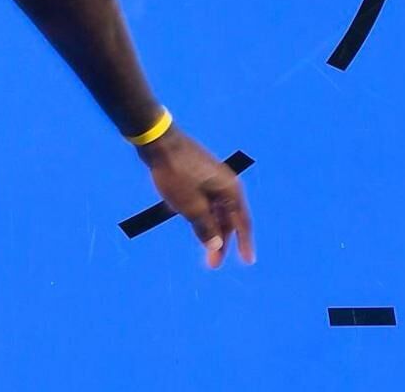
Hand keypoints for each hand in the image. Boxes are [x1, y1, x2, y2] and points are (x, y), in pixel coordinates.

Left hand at [140, 129, 253, 267]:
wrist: (157, 141)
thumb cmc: (176, 173)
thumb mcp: (190, 206)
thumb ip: (205, 227)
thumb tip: (217, 246)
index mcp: (230, 190)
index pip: (242, 222)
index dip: (244, 243)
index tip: (247, 262)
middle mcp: (226, 184)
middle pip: (227, 218)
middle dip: (221, 241)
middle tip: (211, 263)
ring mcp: (211, 179)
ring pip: (215, 210)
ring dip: (210, 229)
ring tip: (202, 247)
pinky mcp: (198, 176)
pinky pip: (204, 201)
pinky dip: (201, 215)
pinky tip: (193, 225)